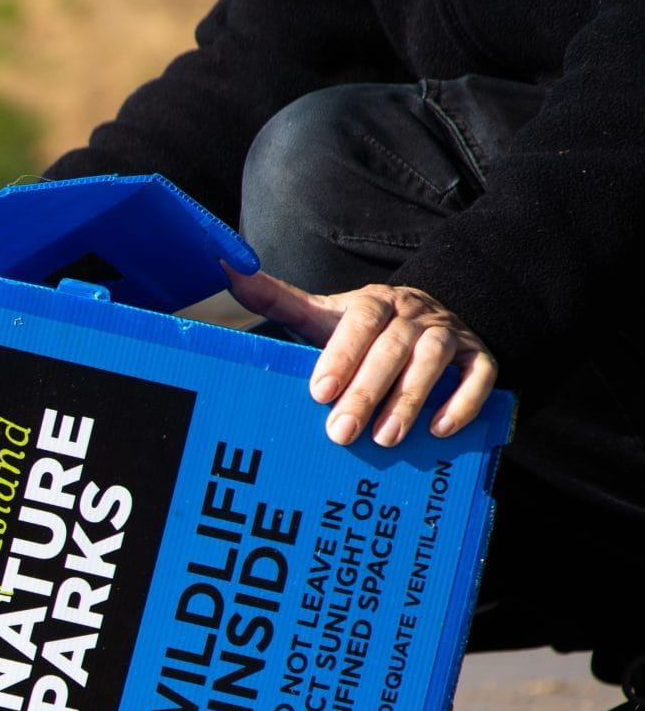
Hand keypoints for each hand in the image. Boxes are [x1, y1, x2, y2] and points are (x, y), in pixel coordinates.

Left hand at [223, 266, 497, 445]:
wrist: (432, 317)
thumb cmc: (364, 330)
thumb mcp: (324, 313)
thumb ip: (280, 299)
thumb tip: (229, 270)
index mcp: (373, 302)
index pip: (359, 321)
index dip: (341, 355)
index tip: (318, 392)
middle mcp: (412, 314)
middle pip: (392, 348)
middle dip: (367, 392)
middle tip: (341, 434)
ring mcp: (448, 333)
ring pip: (434, 360)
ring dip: (410, 400)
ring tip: (386, 439)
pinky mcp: (477, 356)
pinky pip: (480, 375)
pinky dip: (464, 402)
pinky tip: (440, 430)